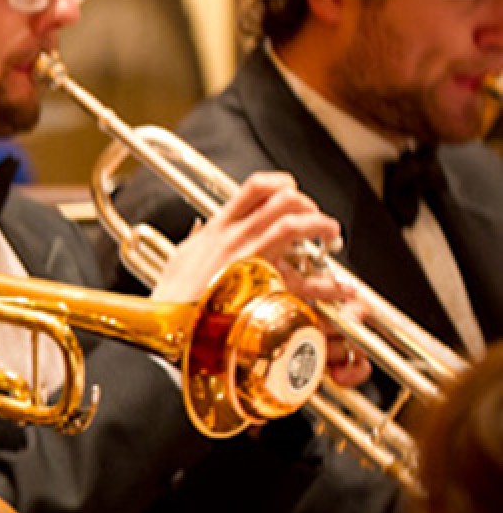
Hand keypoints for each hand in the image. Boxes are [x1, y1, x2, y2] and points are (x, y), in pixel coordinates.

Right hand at [153, 173, 343, 304]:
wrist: (171, 327)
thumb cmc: (174, 298)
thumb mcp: (182, 258)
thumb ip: (199, 241)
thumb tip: (204, 230)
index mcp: (219, 229)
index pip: (256, 187)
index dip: (284, 185)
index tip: (293, 194)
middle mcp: (236, 237)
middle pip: (283, 198)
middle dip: (308, 204)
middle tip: (315, 218)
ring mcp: (250, 259)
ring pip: (294, 223)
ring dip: (321, 225)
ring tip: (330, 235)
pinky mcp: (261, 286)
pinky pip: (305, 279)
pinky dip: (330, 285)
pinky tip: (341, 288)